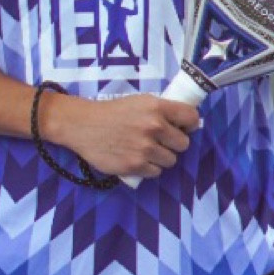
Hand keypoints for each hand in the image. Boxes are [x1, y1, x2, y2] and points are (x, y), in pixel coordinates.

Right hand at [39, 90, 200, 178]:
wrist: (83, 125)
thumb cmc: (112, 112)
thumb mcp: (139, 102)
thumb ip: (161, 111)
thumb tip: (186, 124)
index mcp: (156, 107)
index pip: (191, 118)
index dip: (189, 125)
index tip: (183, 128)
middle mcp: (153, 127)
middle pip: (183, 144)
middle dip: (173, 144)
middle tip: (160, 142)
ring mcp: (144, 148)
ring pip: (170, 161)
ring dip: (161, 158)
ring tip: (146, 151)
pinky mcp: (135, 166)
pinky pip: (155, 172)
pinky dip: (148, 168)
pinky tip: (137, 159)